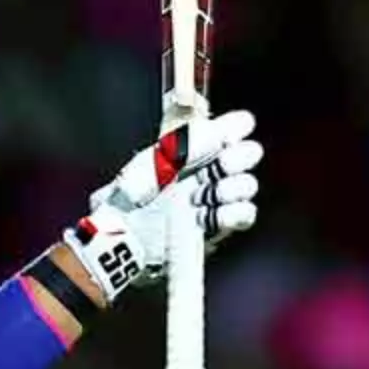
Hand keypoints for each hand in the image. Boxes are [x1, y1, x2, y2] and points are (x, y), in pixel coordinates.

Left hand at [66, 110, 262, 303]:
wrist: (122, 243)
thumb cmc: (125, 202)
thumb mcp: (141, 171)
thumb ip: (177, 149)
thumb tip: (208, 126)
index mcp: (188, 150)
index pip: (223, 130)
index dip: (235, 126)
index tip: (240, 126)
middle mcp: (205, 170)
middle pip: (246, 154)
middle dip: (239, 156)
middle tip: (223, 162)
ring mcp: (214, 198)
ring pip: (245, 185)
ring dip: (234, 187)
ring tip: (207, 195)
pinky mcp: (218, 226)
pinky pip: (243, 215)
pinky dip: (235, 213)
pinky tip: (211, 214)